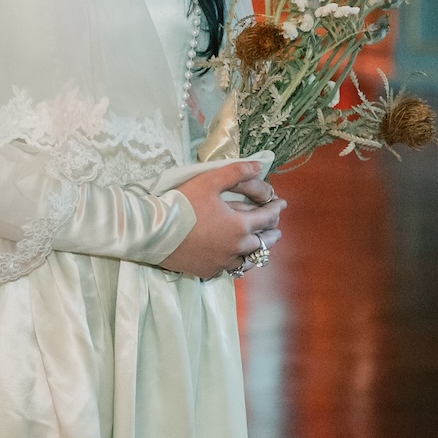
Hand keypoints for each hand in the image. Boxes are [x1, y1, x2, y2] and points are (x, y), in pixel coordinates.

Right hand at [159, 161, 286, 279]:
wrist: (155, 232)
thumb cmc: (183, 203)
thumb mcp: (209, 181)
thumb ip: (236, 172)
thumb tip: (258, 166)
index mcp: (239, 226)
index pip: (266, 218)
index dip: (276, 209)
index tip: (282, 204)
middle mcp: (235, 248)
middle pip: (262, 243)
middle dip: (271, 234)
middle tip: (275, 230)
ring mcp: (221, 262)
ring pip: (247, 260)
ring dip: (255, 252)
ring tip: (258, 247)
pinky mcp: (207, 271)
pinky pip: (228, 269)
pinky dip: (235, 262)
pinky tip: (232, 258)